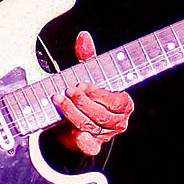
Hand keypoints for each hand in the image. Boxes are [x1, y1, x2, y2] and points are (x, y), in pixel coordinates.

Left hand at [51, 30, 135, 155]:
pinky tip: (75, 133)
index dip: (98, 93)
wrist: (74, 120)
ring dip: (73, 113)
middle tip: (68, 91)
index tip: (83, 84)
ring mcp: (105, 135)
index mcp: (123, 103)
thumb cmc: (86, 95)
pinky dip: (83, 141)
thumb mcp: (88, 74)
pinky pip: (91, 147)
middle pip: (101, 114)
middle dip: (83, 102)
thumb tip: (83, 37)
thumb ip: (87, 57)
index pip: (114, 100)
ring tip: (59, 100)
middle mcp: (118, 120)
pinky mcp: (93, 145)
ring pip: (90, 126)